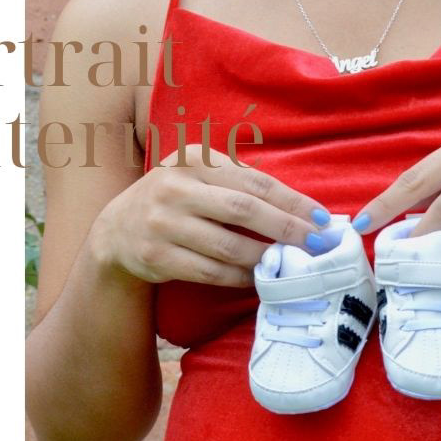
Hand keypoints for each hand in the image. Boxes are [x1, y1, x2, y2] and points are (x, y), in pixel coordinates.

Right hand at [90, 144, 331, 286]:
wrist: (118, 231)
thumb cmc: (175, 202)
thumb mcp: (198, 177)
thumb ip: (238, 184)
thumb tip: (300, 208)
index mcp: (193, 160)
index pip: (254, 181)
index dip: (292, 201)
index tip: (322, 219)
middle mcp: (175, 188)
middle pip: (243, 210)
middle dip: (286, 229)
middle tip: (315, 245)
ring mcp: (163, 223)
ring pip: (228, 247)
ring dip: (264, 259)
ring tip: (290, 265)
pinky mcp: (157, 257)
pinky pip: (210, 272)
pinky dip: (239, 278)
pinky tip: (258, 279)